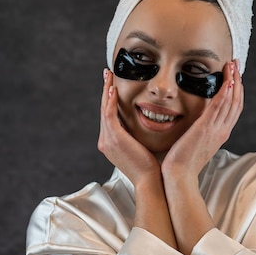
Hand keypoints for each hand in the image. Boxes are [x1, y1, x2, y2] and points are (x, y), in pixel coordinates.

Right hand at [98, 70, 160, 185]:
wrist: (150, 181)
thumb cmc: (151, 167)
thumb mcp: (141, 147)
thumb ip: (138, 135)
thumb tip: (148, 122)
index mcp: (111, 143)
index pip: (108, 116)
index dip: (109, 99)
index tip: (113, 85)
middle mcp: (105, 141)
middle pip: (104, 110)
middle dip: (105, 90)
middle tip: (107, 74)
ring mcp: (108, 140)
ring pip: (104, 109)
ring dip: (107, 90)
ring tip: (109, 75)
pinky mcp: (114, 138)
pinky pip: (109, 114)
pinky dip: (111, 101)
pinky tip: (114, 89)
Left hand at [162, 61, 243, 179]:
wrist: (179, 176)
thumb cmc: (182, 162)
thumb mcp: (194, 142)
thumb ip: (199, 130)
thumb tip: (197, 120)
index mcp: (220, 134)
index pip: (233, 108)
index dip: (236, 90)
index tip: (234, 75)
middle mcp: (222, 131)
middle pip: (236, 102)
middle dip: (237, 81)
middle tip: (235, 64)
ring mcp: (216, 130)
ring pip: (231, 102)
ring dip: (233, 81)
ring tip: (232, 65)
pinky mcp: (206, 129)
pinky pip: (219, 108)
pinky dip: (225, 93)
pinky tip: (227, 81)